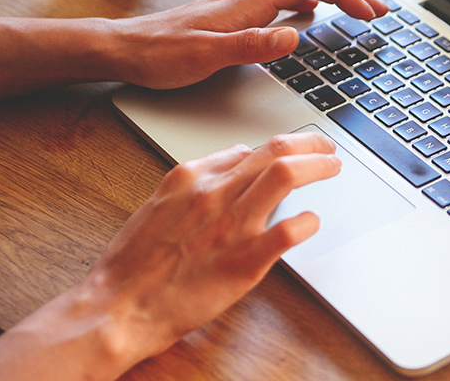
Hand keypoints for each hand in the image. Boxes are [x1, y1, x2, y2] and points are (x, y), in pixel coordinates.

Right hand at [80, 132, 339, 367]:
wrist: (118, 305)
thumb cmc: (132, 264)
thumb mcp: (157, 207)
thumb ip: (191, 189)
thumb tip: (221, 174)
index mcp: (191, 176)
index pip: (246, 150)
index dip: (274, 150)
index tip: (288, 154)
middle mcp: (215, 192)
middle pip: (274, 150)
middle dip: (308, 144)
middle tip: (326, 148)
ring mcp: (232, 224)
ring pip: (286, 175)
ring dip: (317, 166)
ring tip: (331, 168)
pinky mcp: (245, 260)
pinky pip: (289, 231)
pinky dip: (308, 222)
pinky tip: (313, 222)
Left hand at [110, 0, 388, 88]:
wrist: (121, 50)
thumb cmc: (158, 55)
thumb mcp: (205, 56)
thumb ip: (251, 46)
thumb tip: (294, 37)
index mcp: (245, 4)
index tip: (370, 13)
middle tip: (375, 4)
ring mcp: (238, 5)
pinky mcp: (230, 17)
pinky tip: (305, 13)